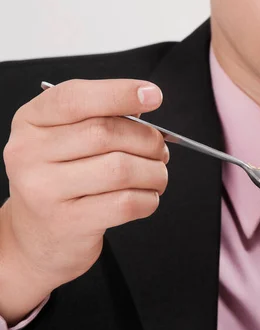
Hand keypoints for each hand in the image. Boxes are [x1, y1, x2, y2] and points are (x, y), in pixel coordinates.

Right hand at [0, 79, 166, 323]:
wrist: (37, 237)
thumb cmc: (59, 183)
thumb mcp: (62, 142)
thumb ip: (96, 119)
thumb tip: (143, 107)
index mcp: (30, 122)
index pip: (76, 98)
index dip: (119, 93)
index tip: (153, 95)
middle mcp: (30, 153)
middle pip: (105, 133)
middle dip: (147, 140)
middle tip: (160, 149)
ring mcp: (46, 190)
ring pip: (121, 169)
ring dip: (154, 172)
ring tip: (157, 176)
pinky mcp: (69, 223)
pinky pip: (125, 203)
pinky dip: (148, 199)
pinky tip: (147, 198)